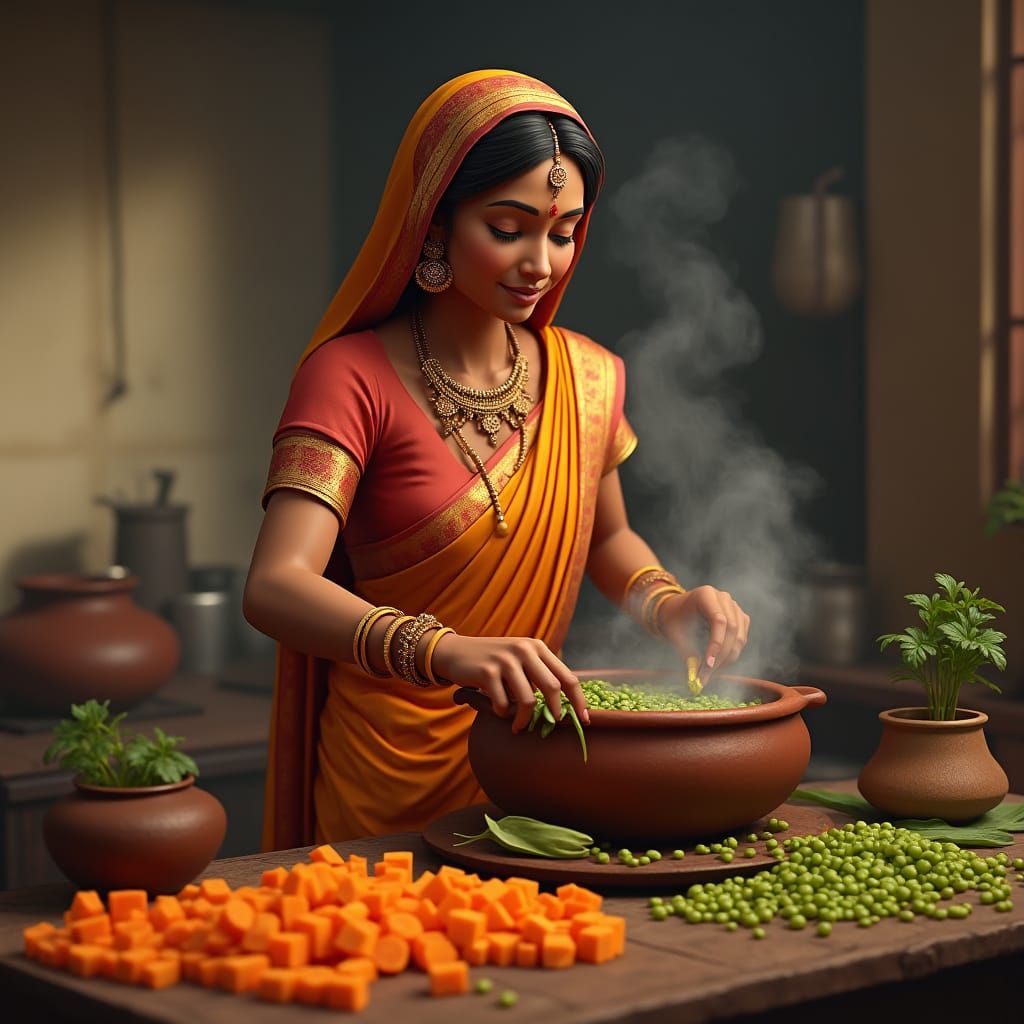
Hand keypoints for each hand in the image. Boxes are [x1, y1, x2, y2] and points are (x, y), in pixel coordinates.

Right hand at [431, 634, 588, 732]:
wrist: (455, 652)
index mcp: (537, 647)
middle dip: (554, 712)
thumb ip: (540, 674)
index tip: (584, 720)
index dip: (578, 700)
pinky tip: (497, 710)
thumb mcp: (519, 659)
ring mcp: (505, 660)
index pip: (567, 676)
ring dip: (524, 720)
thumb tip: (564, 706)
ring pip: (528, 701)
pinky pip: (504, 704)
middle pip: (552, 688)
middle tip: (549, 725)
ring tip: (517, 726)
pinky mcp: (487, 672)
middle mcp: (524, 650)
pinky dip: (503, 714)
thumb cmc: (492, 662)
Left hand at [657, 586, 749, 682]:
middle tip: (708, 675)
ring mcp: (734, 607)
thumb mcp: (675, 634)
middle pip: (732, 629)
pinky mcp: (740, 617)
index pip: (718, 621)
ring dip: (728, 657)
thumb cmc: (674, 619)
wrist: (676, 610)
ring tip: (712, 672)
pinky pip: (742, 638)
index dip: (716, 644)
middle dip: (721, 656)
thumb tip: (695, 677)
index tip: (708, 665)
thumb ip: (686, 653)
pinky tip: (719, 663)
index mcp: (706, 594)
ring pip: (740, 636)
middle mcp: (724, 598)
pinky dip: (733, 652)